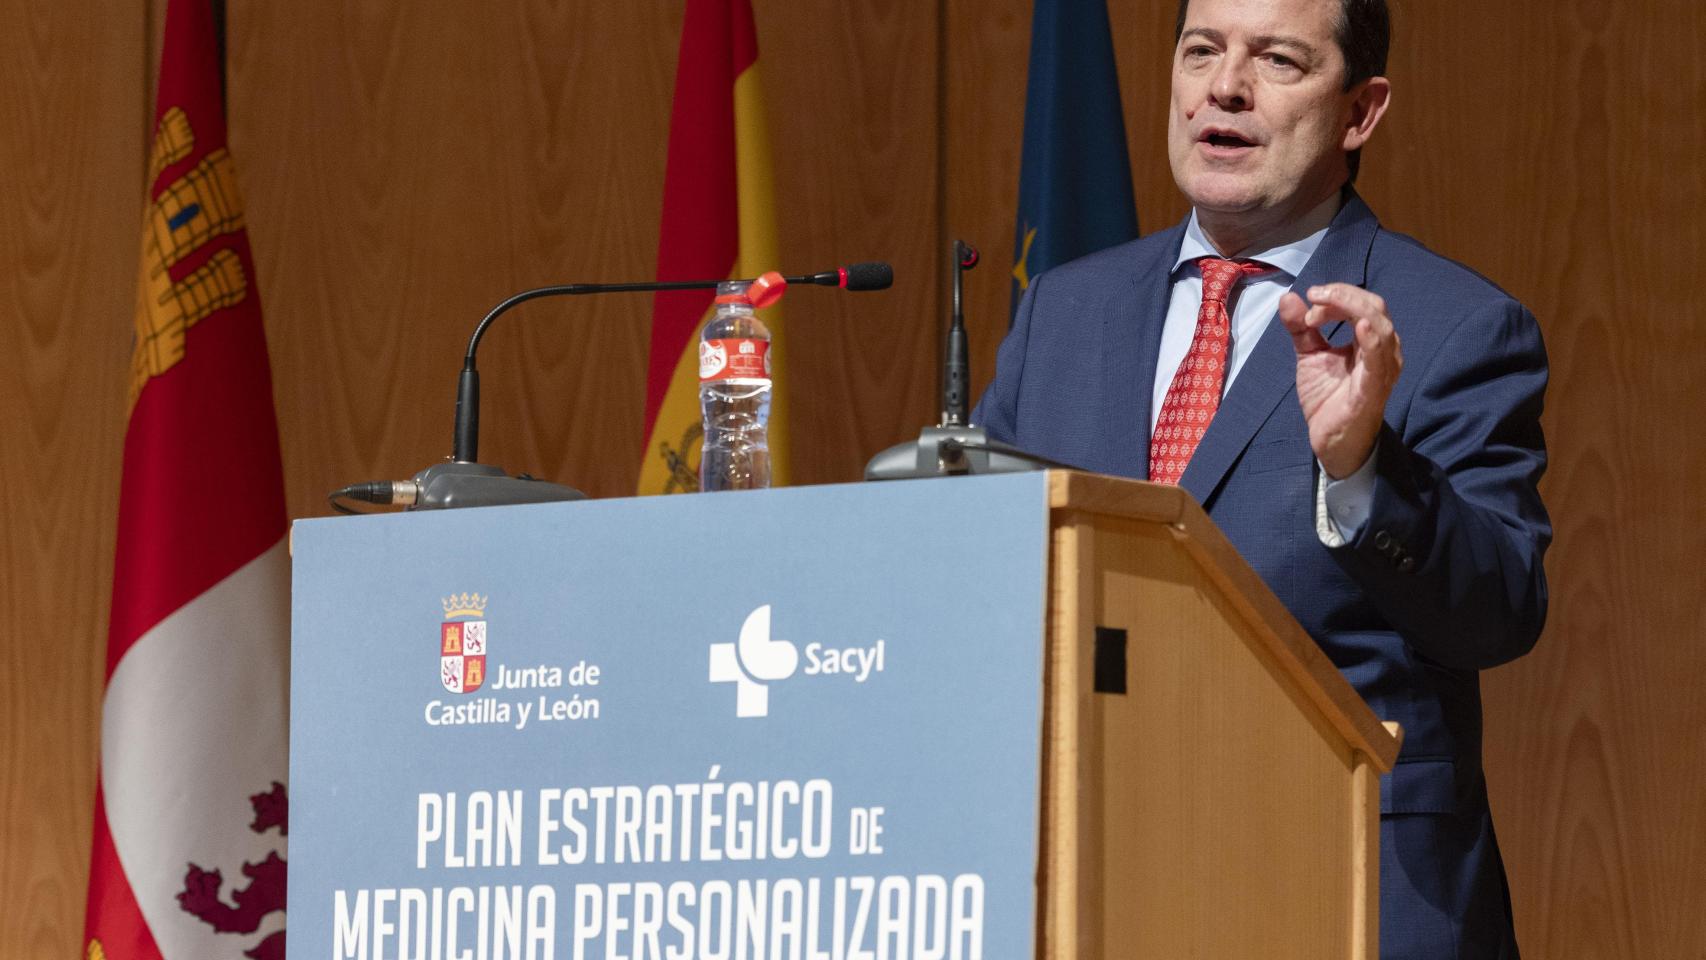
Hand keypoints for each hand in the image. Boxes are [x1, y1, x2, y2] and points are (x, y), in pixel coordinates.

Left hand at [1277, 283, 1402, 478]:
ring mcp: (1382, 368)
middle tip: (1314, 297)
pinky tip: (1359, 326)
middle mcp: (1383, 350)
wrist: (1330, 439)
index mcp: (1370, 339)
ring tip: (1319, 311)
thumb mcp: (1310, 355)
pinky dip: (1372, 339)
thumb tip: (1288, 297)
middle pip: (1374, 307)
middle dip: (1343, 296)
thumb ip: (1301, 327)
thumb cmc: (1327, 397)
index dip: (1337, 296)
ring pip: (1380, 327)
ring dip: (1350, 310)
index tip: (1309, 302)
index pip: (1362, 303)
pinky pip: (1379, 359)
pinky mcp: (1374, 388)